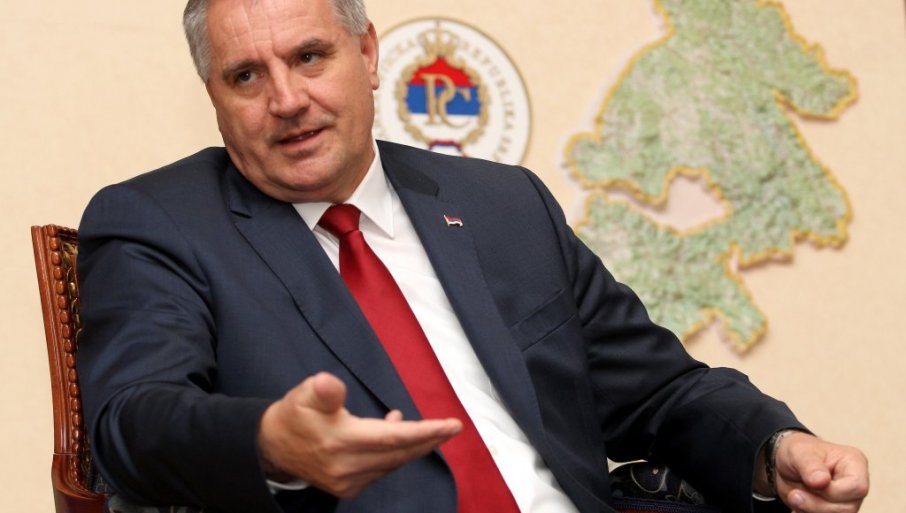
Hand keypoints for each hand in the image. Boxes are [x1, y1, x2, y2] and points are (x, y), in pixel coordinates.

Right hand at [257, 372, 461, 497]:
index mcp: (339, 441)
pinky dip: (395, 455)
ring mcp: (347, 482)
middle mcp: (346, 467)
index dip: (426, 431)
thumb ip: (322, 390)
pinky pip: (382, 470)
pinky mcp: (347, 488)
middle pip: (400, 454)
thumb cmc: (294, 415)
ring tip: (426, 427)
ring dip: (413, 446)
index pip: (393, 438)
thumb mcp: (304, 394)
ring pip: (393, 464)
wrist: (271, 447)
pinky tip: (395, 435)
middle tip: (452, 427)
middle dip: (429, 439)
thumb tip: (330, 384)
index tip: (452, 425)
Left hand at [773, 432, 868, 512]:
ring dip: (811, 511)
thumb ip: (810, 465)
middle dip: (817, 505)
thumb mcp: (798, 452)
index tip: (811, 483)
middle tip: (794, 495)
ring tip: (795, 498)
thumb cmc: (797, 453)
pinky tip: (798, 506)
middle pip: (848, 508)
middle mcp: (855, 484)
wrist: (786, 466)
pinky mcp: (836, 511)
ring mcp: (848, 501)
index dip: (832, 491)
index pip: (857, 486)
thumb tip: (821, 481)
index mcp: (854, 463)